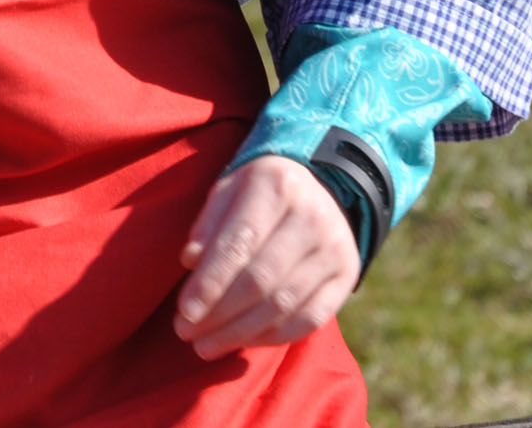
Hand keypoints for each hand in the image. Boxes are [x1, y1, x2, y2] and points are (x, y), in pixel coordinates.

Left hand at [172, 155, 357, 357]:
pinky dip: (272, 337)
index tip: (184, 311)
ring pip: (283, 304)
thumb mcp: (229, 190)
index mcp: (277, 185)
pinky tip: (243, 342)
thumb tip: (190, 261)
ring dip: (240, 332)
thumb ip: (208, 224)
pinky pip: (310, 319)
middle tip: (186, 333)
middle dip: (219, 313)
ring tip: (206, 345)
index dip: (210, 281)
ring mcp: (335, 248)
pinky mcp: (347, 276)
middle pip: (261, 278)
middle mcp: (312, 215)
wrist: (319, 189)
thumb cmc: (259, 194)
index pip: (239, 242)